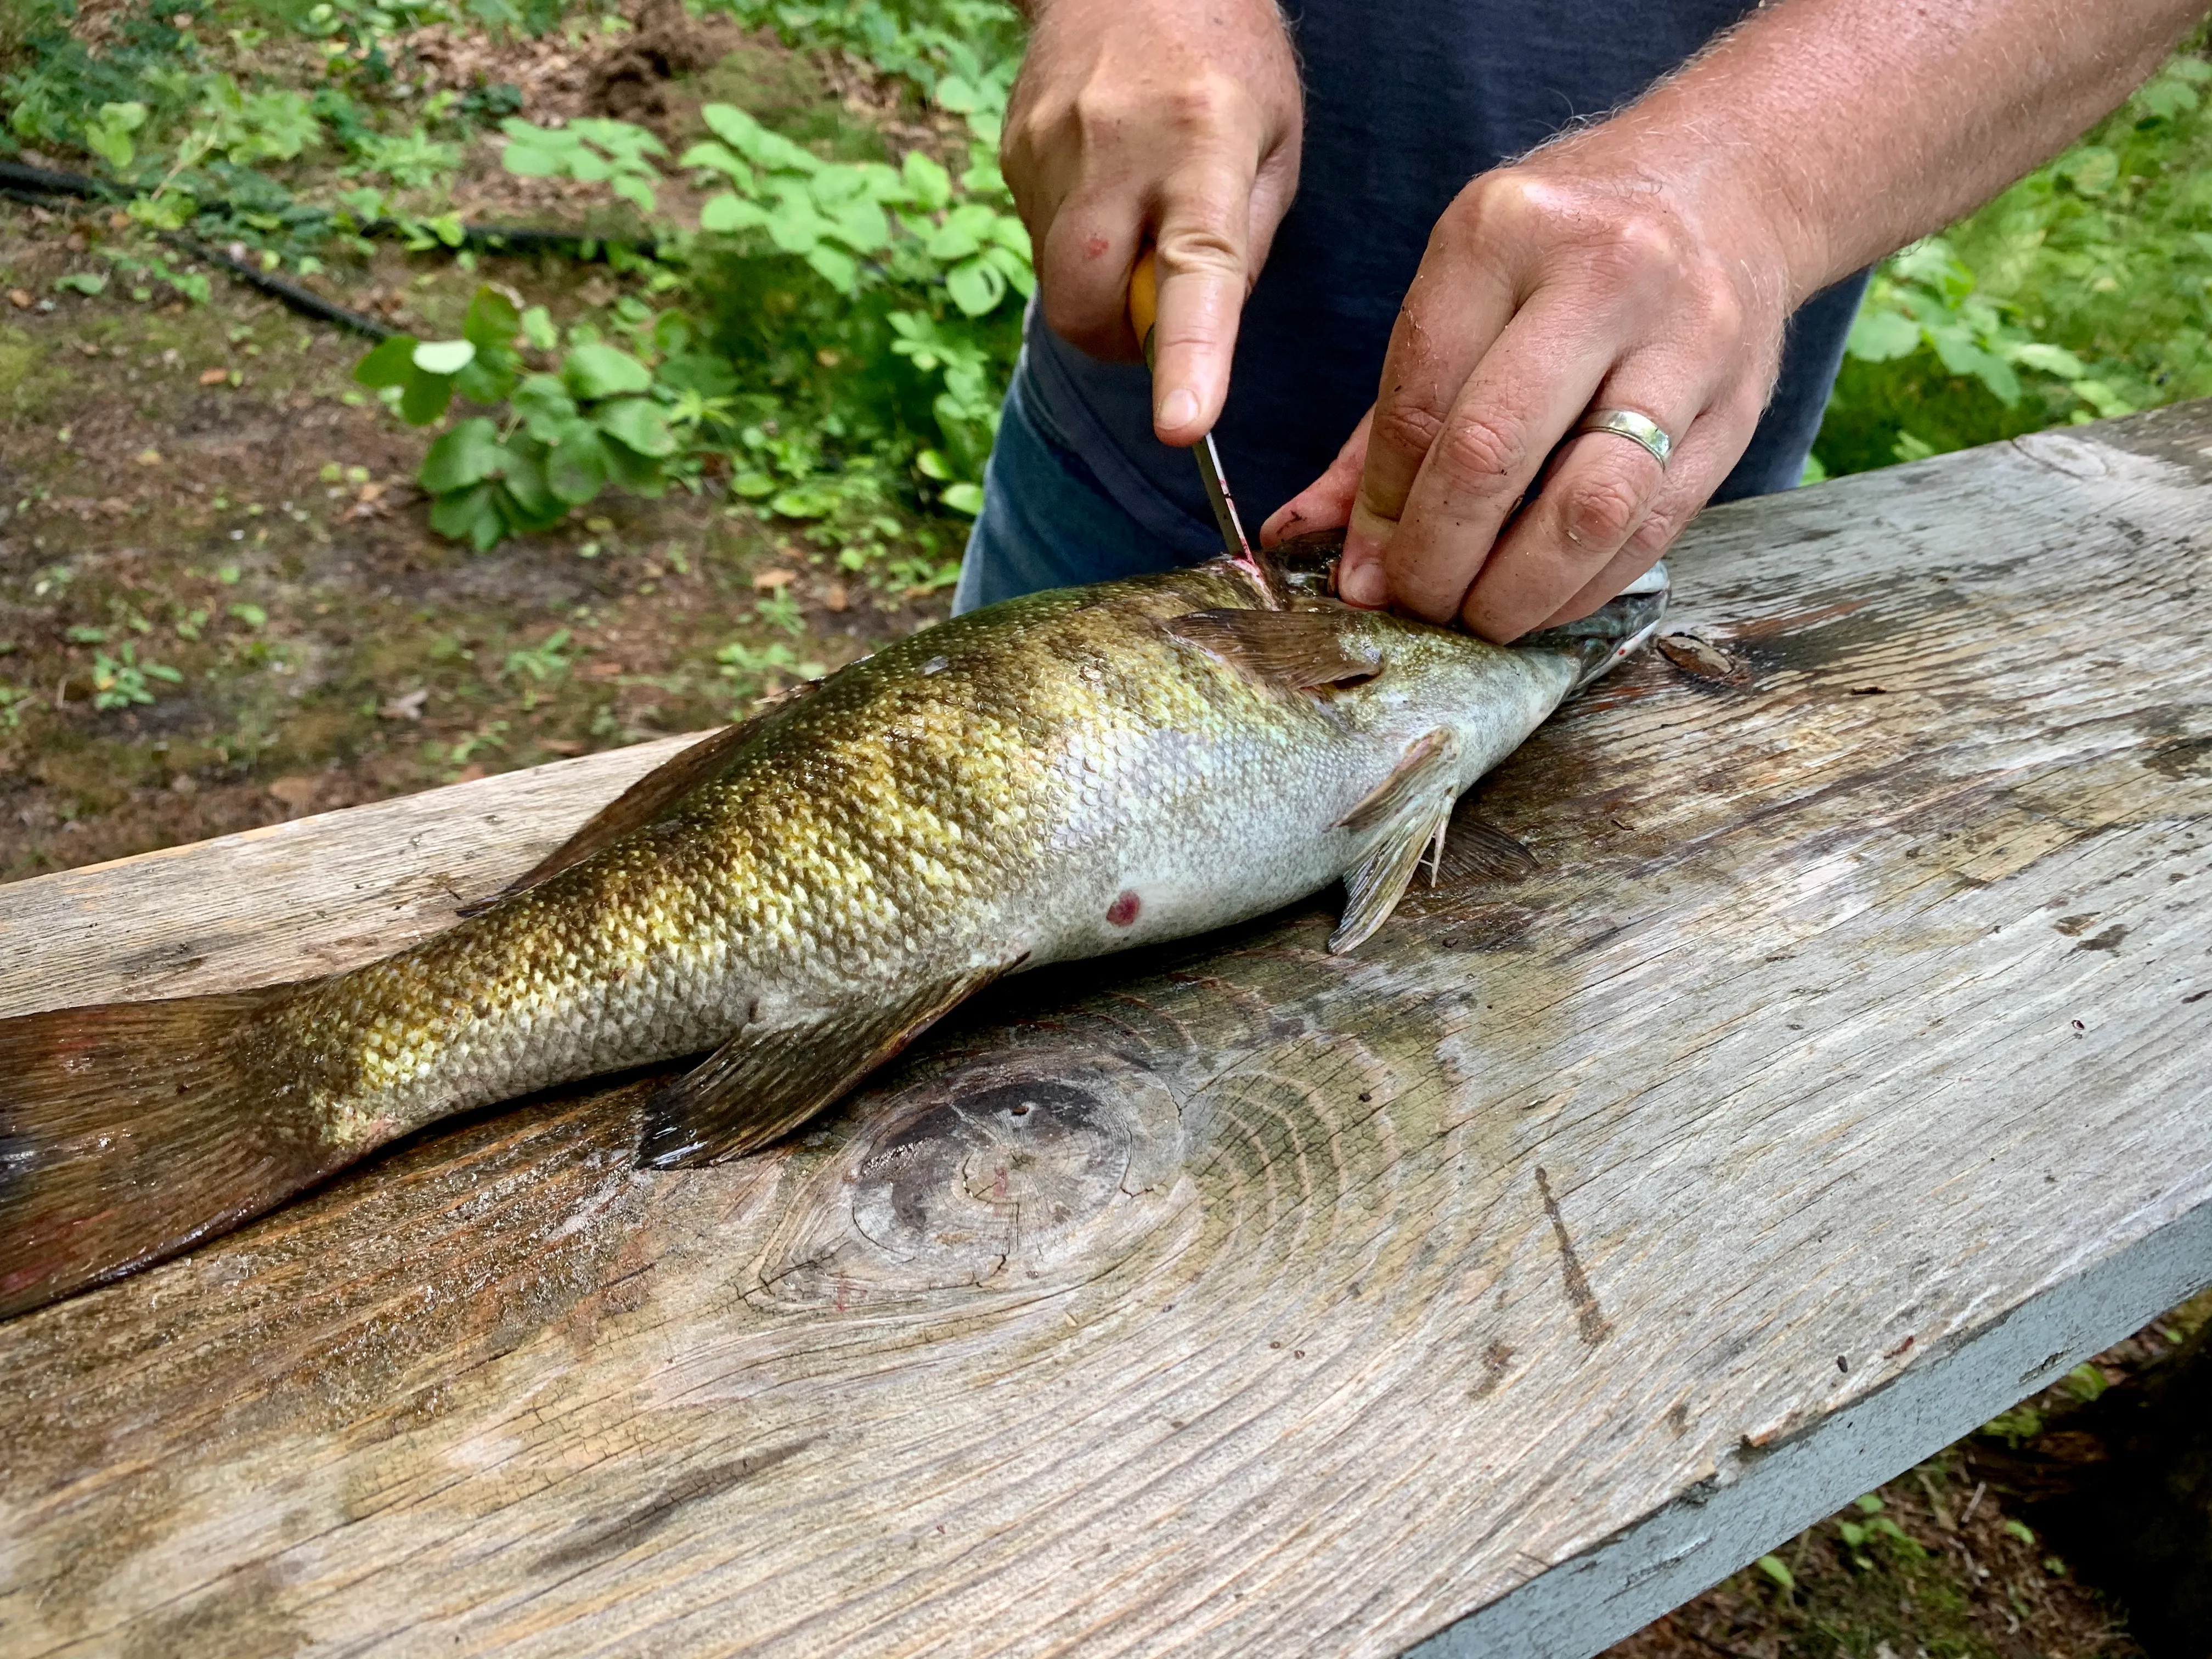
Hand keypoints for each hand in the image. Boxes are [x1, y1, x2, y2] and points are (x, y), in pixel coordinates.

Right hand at [1001, 0, 1300, 444]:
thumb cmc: (1225, 59)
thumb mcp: (1274, 140)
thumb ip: (1244, 243)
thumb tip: (1200, 337)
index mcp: (1203, 144)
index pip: (1195, 270)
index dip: (1187, 357)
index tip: (1183, 426)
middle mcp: (1116, 147)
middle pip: (1089, 306)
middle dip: (1119, 340)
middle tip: (1156, 304)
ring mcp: (1050, 150)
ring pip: (1061, 281)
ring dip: (1101, 280)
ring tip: (1137, 209)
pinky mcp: (1013, 153)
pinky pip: (1042, 239)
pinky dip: (1079, 239)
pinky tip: (1106, 178)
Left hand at [1263, 135, 1796, 640]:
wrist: (1727, 191)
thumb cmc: (1563, 256)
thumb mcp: (1461, 296)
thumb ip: (1382, 426)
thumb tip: (1301, 538)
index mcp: (1503, 230)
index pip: (1420, 401)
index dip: (1383, 511)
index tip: (1363, 574)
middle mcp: (1602, 273)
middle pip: (1493, 452)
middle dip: (1439, 559)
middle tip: (1415, 607)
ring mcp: (1685, 339)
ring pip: (1589, 507)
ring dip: (1519, 590)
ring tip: (1479, 618)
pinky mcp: (1738, 408)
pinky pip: (1652, 529)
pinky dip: (1586, 586)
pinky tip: (1544, 601)